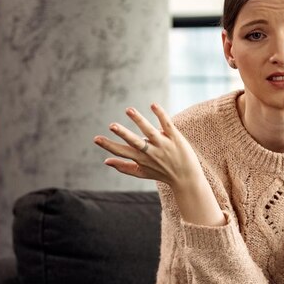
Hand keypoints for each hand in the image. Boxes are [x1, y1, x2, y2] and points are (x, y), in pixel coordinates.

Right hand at [93, 104, 225, 225]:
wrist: (187, 179)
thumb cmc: (162, 174)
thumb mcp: (141, 173)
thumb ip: (123, 167)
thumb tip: (105, 161)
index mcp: (141, 159)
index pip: (122, 152)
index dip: (109, 145)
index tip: (96, 139)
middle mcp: (151, 152)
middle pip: (135, 142)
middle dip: (123, 134)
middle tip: (112, 125)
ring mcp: (163, 144)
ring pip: (150, 131)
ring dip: (139, 120)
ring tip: (129, 110)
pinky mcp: (175, 138)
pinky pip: (167, 124)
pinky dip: (160, 114)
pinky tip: (153, 105)